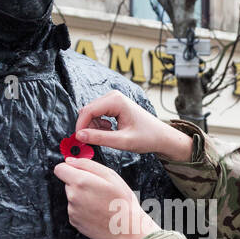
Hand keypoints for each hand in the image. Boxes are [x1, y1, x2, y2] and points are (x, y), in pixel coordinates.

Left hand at [52, 156, 159, 238]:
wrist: (126, 230)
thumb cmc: (122, 203)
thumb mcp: (111, 175)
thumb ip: (87, 164)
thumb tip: (70, 160)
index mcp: (81, 182)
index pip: (60, 168)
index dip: (69, 168)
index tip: (79, 171)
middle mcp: (73, 196)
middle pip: (68, 183)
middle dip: (80, 183)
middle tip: (99, 190)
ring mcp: (72, 211)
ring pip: (73, 197)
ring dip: (83, 197)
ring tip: (101, 203)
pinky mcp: (74, 221)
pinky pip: (75, 210)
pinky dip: (84, 209)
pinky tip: (97, 212)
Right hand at [73, 92, 192, 161]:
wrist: (161, 136)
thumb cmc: (148, 137)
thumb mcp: (122, 141)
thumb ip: (100, 138)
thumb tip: (79, 136)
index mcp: (116, 100)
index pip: (88, 111)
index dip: (80, 126)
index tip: (79, 140)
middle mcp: (113, 96)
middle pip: (88, 111)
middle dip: (87, 127)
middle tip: (93, 142)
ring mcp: (113, 100)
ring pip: (91, 114)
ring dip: (93, 128)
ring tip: (107, 137)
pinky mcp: (113, 106)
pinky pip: (97, 115)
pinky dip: (99, 126)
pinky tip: (110, 133)